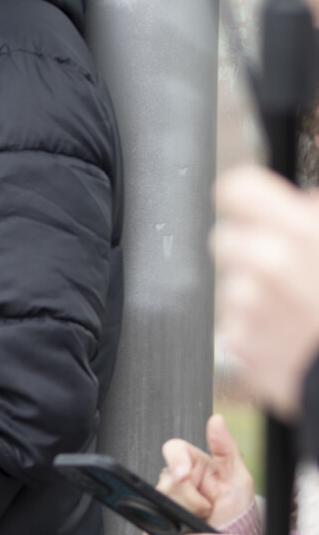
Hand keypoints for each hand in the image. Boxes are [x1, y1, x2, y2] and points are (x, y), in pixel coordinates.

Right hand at [159, 414, 254, 526]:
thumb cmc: (234, 509)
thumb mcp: (238, 478)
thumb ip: (226, 448)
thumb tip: (217, 420)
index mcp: (193, 463)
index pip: (173, 449)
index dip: (176, 461)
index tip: (184, 476)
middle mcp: (175, 478)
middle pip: (168, 479)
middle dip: (189, 497)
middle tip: (207, 506)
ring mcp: (164, 498)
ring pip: (161, 499)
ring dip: (184, 512)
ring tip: (200, 517)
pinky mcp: (153, 517)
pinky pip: (151, 517)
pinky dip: (169, 524)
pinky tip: (185, 525)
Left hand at [212, 166, 318, 415]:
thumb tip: (306, 200)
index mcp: (299, 233)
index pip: (237, 190)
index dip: (244, 197)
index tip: (250, 205)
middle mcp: (265, 264)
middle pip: (226, 239)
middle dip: (252, 250)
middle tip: (288, 269)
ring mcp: (248, 307)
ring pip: (234, 287)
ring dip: (258, 295)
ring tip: (300, 311)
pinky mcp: (241, 344)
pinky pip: (239, 327)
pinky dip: (260, 330)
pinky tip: (292, 337)